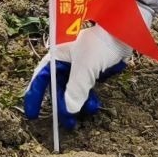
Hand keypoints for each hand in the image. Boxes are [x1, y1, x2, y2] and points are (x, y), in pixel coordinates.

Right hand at [22, 20, 141, 128]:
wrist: (124, 34)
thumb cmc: (100, 45)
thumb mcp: (85, 68)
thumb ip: (75, 89)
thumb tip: (68, 110)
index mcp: (57, 56)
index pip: (41, 78)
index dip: (35, 96)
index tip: (33, 114)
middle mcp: (65, 61)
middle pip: (57, 87)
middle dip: (61, 105)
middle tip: (65, 122)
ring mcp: (80, 66)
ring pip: (72, 89)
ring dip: (76, 103)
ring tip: (83, 115)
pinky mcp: (92, 70)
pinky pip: (85, 88)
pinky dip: (87, 97)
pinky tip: (93, 105)